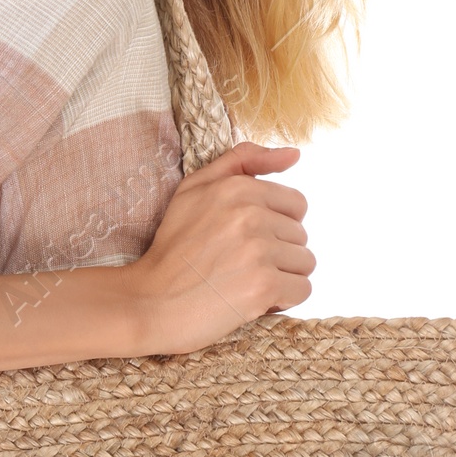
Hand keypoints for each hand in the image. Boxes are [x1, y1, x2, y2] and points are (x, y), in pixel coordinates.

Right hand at [128, 140, 314, 354]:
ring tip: (245, 281)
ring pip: (305, 262)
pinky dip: (283, 300)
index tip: (246, 241)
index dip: (275, 227)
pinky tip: (253, 300)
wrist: (149, 302)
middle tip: (239, 265)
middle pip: (301, 235)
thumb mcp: (194, 189)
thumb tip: (296, 154)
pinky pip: (302, 289)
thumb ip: (242, 160)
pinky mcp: (263, 285)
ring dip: (282, 277)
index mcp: (237, 188)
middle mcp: (251, 215)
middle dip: (278, 253)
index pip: (296, 204)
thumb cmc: (172, 248)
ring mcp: (258, 250)